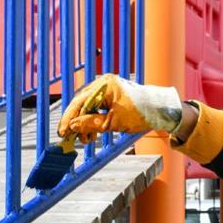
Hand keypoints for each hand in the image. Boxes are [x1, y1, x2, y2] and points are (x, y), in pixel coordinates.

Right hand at [57, 74, 185, 141]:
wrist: (159, 110)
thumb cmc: (140, 113)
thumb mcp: (113, 122)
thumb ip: (91, 124)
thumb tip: (73, 127)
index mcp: (104, 86)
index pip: (80, 101)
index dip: (69, 118)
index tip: (62, 132)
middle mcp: (103, 83)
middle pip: (81, 103)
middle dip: (76, 122)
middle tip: (70, 137)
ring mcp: (106, 88)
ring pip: (88, 106)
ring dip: (84, 122)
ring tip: (85, 138)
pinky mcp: (110, 94)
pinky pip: (95, 106)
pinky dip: (92, 119)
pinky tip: (91, 132)